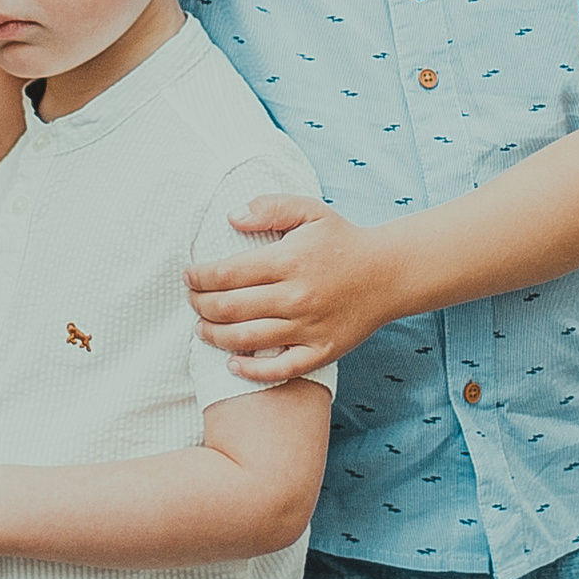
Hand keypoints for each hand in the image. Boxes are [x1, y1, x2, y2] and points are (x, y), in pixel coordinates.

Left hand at [186, 196, 408, 379]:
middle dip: (200, 305)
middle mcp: (295, 297)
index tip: (189, 276)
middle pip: (229, 308)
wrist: (390, 273)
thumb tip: (231, 217)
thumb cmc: (344, 240)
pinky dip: (250, 371)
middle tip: (191, 301)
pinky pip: (279, 369)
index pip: (226, 273)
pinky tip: (231, 364)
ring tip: (202, 328)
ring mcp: (308, 327)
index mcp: (288, 261)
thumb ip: (270, 208)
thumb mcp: (310, 211)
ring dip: (214, 336)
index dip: (199, 277)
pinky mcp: (320, 351)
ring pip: (245, 340)